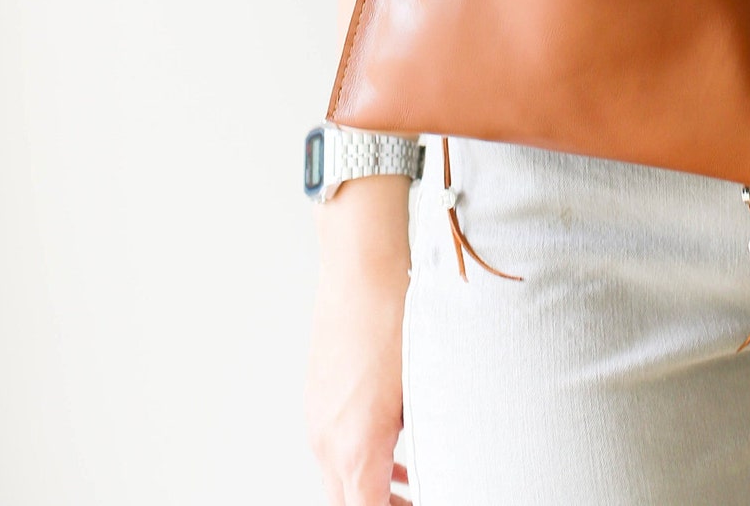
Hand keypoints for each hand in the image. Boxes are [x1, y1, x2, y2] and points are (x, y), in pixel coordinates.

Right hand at [307, 187, 411, 505]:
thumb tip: (432, 463)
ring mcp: (317, 419)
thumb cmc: (397, 319)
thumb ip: (419, 442)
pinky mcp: (318, 397)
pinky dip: (359, 461)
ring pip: (339, 477)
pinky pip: (334, 446)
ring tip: (412, 489)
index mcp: (354, 446)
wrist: (362, 267)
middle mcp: (327, 440)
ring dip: (370, 489)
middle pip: (346, 502)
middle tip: (418, 502)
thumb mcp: (420, 391)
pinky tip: (393, 456)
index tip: (420, 504)